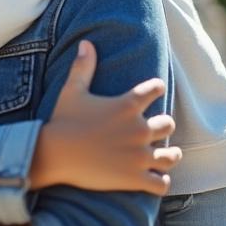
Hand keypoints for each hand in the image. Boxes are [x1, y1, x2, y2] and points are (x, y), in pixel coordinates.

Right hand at [31, 40, 180, 194]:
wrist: (53, 154)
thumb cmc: (62, 121)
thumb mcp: (72, 90)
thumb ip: (83, 66)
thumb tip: (86, 43)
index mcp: (128, 105)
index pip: (156, 89)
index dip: (155, 89)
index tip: (153, 92)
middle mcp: (139, 129)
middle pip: (169, 124)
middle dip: (162, 126)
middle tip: (154, 131)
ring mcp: (140, 156)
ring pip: (172, 156)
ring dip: (169, 155)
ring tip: (164, 156)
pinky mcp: (135, 179)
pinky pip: (161, 183)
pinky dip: (160, 182)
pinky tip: (153, 179)